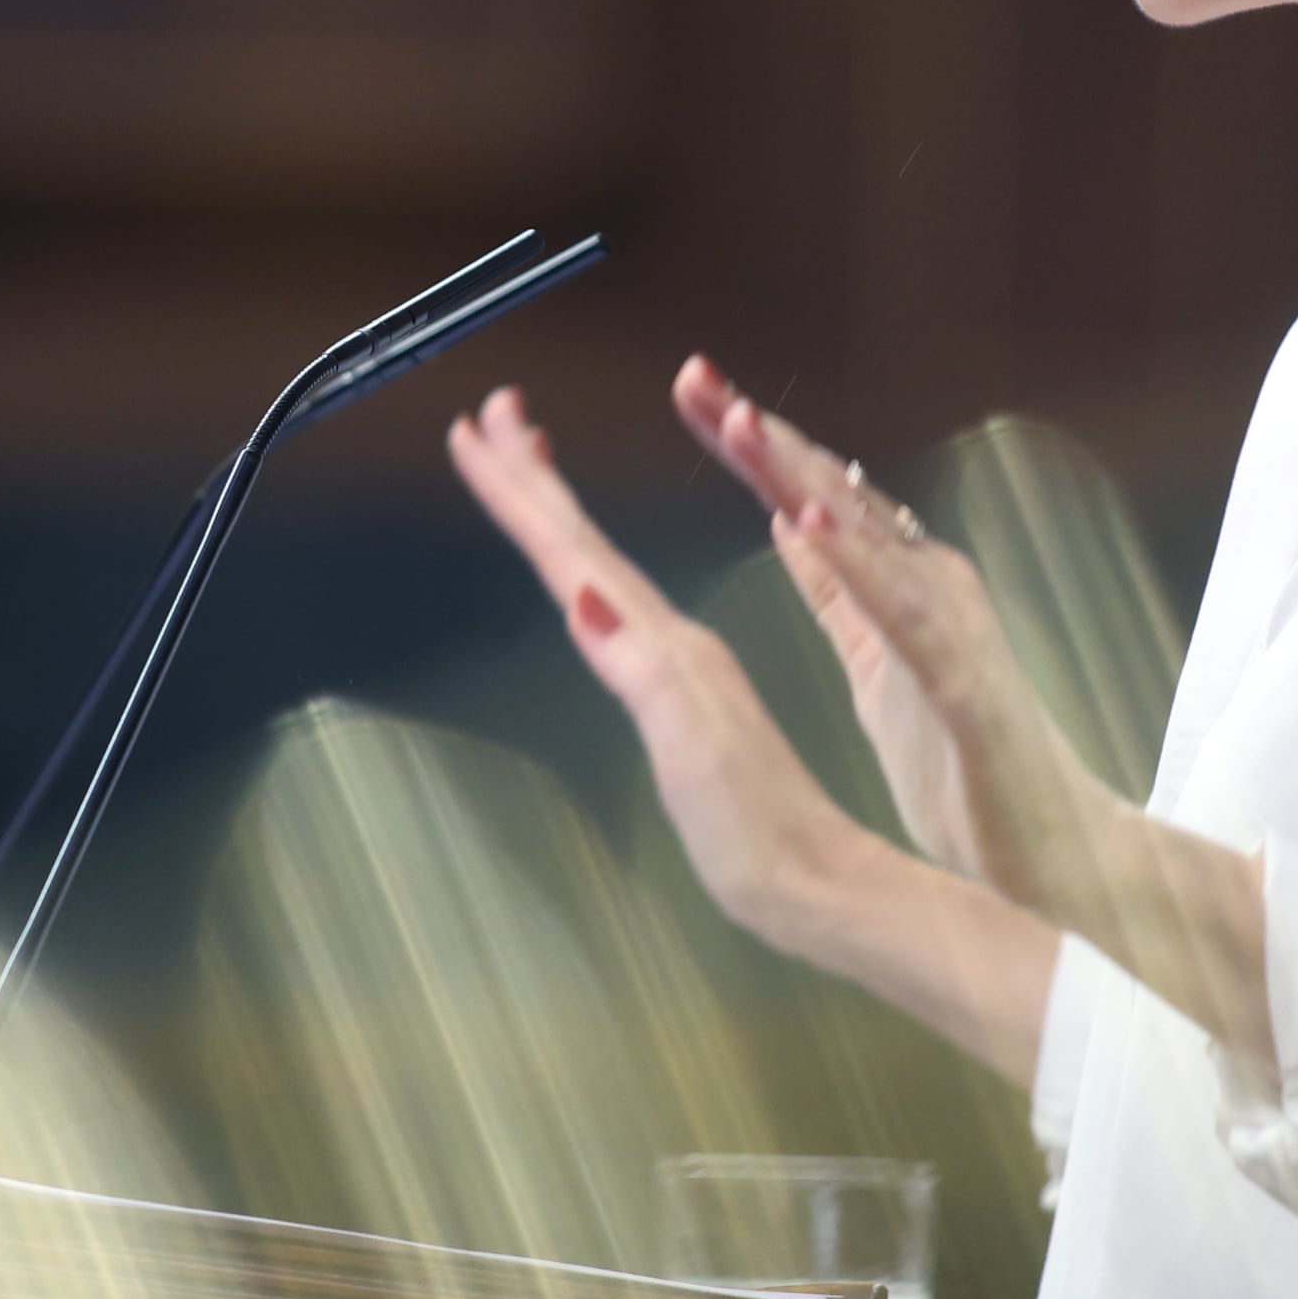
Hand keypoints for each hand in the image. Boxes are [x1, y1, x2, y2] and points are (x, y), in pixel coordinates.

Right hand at [443, 384, 862, 944]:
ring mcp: (681, 671)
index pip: (580, 552)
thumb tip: (582, 596)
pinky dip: (592, 577)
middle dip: (533, 481)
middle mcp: (672, 646)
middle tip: (488, 412)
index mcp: (669, 647)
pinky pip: (625, 615)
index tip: (478, 426)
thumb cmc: (756, 837)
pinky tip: (587, 575)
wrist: (820, 886)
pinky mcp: (687, 703)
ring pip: (605, 570)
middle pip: (588, 546)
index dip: (525, 492)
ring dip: (559, 515)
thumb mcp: (693, 755)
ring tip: (526, 462)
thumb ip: (643, 673)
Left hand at [669, 358, 1268, 1065]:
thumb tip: (792, 525)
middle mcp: (929, 584)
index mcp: (901, 585)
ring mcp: (951, 625)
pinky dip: (855, 562)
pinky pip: (902, 613)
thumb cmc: (969, 767)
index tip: (690, 391)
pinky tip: (809, 521)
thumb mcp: (877, 666)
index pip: (814, 499)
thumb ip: (841, 596)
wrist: (1056, 855)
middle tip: (695, 373)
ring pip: (867, 535)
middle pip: (834, 493)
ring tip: (741, 424)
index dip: (752, 447)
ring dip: (802, 475)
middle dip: (762, 434)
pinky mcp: (964, 680)